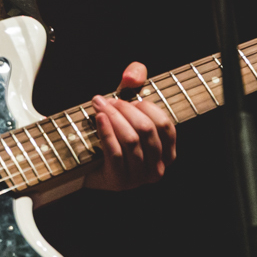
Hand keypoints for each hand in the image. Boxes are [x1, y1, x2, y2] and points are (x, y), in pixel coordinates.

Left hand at [84, 61, 176, 190]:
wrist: (89, 168)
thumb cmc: (113, 135)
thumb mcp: (126, 107)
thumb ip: (134, 82)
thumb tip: (132, 76)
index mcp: (167, 153)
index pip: (164, 124)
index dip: (146, 107)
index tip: (127, 99)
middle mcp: (157, 168)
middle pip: (145, 130)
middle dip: (125, 109)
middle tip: (107, 100)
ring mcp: (138, 178)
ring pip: (130, 140)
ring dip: (113, 117)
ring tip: (99, 105)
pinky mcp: (118, 181)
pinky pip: (114, 152)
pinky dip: (106, 132)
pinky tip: (98, 118)